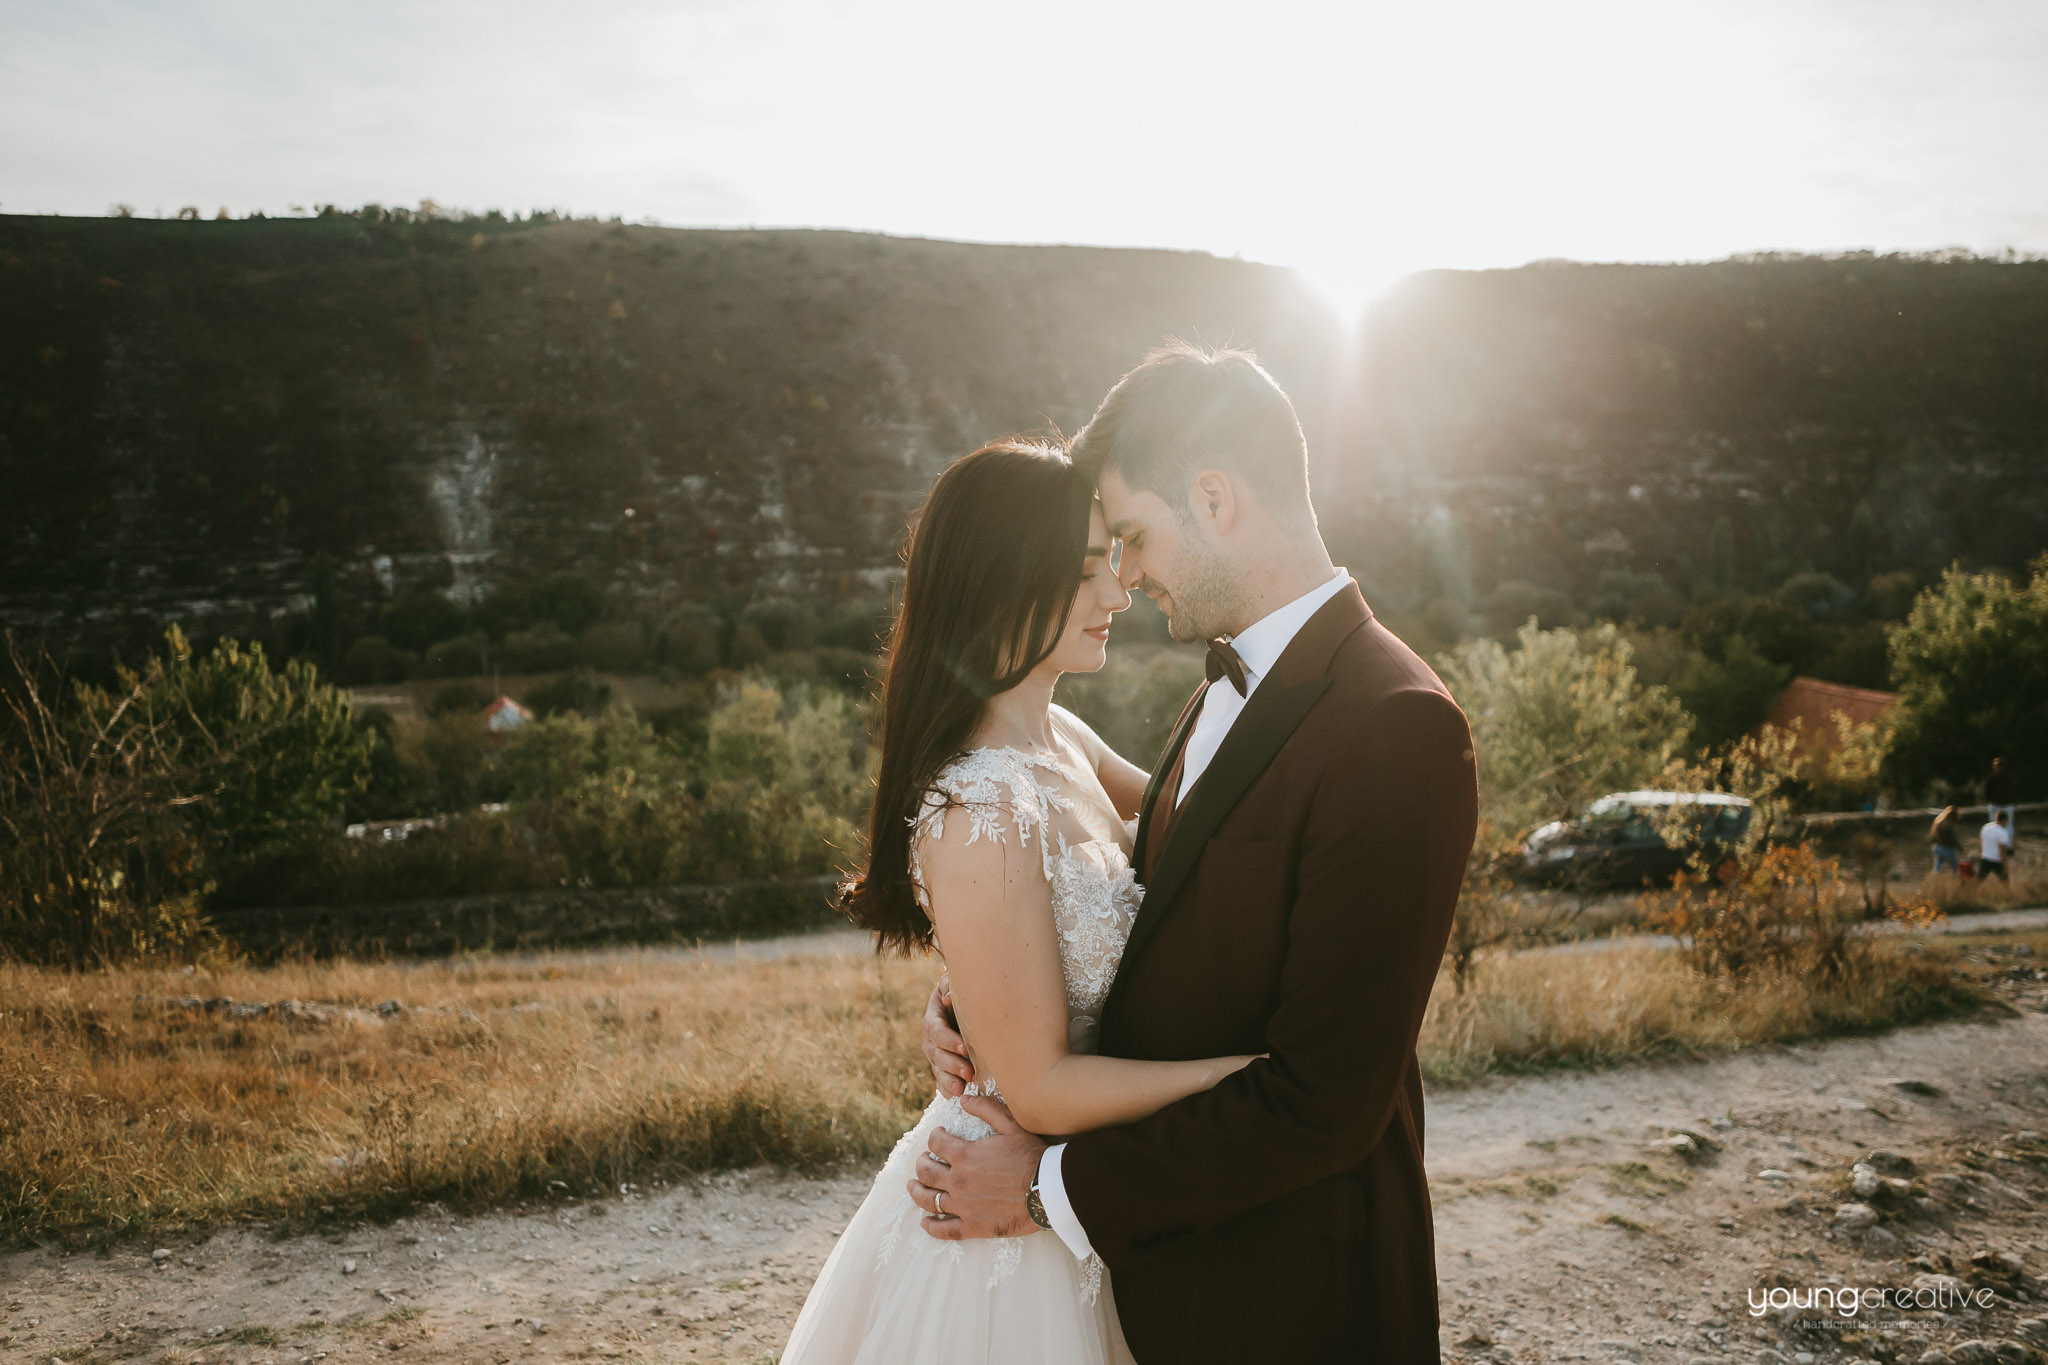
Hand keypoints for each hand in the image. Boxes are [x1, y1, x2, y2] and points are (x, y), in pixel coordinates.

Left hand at [907, 1095, 1044, 1239]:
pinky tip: (925, 1222)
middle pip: (926, 1171)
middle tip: (925, 1160)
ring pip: (928, 1200)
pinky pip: (944, 1230)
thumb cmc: (1032, 1156)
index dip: (935, 1137)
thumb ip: (986, 1108)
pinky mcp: (973, 1227)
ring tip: (913, 1186)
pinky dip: (932, 1227)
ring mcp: (963, 1206)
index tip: (939, 1136)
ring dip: (916, 1191)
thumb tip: (963, 1099)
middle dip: (922, 1162)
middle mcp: (958, 1181)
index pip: (936, 1143)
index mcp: (964, 1156)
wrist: (1049, 1191)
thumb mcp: (1011, 1124)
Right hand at [921, 972, 973, 1097]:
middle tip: (969, 1072)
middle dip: (951, 1064)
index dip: (949, 1040)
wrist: (964, 1009)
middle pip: (936, 1054)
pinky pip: (941, 1082)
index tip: (965, 1047)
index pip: (936, 1031)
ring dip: (949, 1080)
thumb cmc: (961, 994)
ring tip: (961, 1088)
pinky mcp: (943, 1068)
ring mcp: (936, 1056)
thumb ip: (949, 986)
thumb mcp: (955, 984)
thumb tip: (948, 999)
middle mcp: (931, 1040)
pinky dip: (946, 1089)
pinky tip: (954, 1095)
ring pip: (938, 1070)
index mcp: (933, 1019)